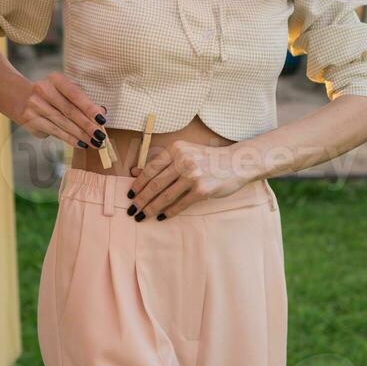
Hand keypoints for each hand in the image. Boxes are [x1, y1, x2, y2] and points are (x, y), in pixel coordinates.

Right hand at [17, 70, 106, 149]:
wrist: (22, 98)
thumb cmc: (53, 96)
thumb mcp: (66, 92)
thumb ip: (83, 102)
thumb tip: (101, 113)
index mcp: (55, 79)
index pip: (75, 94)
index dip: (89, 108)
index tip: (102, 120)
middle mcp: (43, 90)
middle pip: (70, 110)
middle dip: (87, 125)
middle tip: (100, 136)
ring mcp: (34, 105)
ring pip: (62, 123)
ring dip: (80, 135)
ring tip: (94, 143)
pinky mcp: (30, 119)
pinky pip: (54, 131)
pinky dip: (69, 139)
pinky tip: (80, 143)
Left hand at [127, 140, 246, 219]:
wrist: (237, 162)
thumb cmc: (208, 158)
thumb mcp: (184, 153)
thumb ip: (161, 162)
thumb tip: (134, 172)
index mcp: (176, 149)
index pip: (151, 168)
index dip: (138, 183)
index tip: (130, 194)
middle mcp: (183, 160)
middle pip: (155, 184)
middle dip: (141, 199)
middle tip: (132, 210)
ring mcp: (193, 175)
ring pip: (165, 196)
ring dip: (151, 208)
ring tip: (142, 216)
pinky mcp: (202, 190)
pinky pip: (180, 204)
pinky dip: (169, 212)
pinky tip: (162, 217)